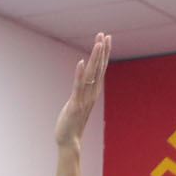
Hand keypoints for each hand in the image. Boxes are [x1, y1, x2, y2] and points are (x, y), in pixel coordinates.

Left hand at [54, 32, 111, 149]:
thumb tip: (84, 81)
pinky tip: (81, 62)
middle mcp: (92, 93)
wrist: (69, 141)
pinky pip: (78, 87)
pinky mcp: (74, 105)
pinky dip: (80, 74)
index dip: (104, 53)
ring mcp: (84, 98)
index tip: (106, 38)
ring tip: (98, 42)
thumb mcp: (79, 103)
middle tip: (105, 34)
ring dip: (95, 58)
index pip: (101, 69)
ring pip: (92, 75)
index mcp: (93, 92)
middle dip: (102, 51)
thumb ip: (83, 92)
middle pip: (99, 68)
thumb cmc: (72, 122)